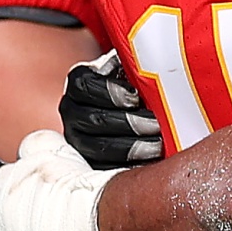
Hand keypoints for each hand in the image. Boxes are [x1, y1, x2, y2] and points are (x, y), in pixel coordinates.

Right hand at [61, 50, 163, 166]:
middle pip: (94, 120)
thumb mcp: (132, 68)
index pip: (85, 86)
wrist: (129, 110)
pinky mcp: (88, 163)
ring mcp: (77, 139)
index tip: (136, 97)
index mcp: (80, 83)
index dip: (110, 92)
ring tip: (155, 146)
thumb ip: (137, 63)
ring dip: (130, 148)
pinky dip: (127, 168)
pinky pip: (103, 170)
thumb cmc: (135, 84)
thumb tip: (159, 59)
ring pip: (96, 149)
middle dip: (128, 124)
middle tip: (155, 125)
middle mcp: (72, 111)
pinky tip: (147, 165)